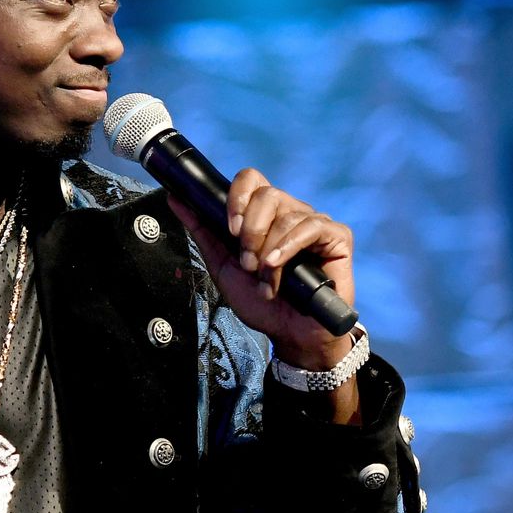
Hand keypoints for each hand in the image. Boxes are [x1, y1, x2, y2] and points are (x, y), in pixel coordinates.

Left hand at [167, 168, 356, 370]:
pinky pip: (311, 226)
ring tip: (263, 276)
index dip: (237, 197)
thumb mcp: (222, 265)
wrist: (288, 333)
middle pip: (267, 193)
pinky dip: (289, 247)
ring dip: (267, 250)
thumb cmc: (259, 301)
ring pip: (286, 214)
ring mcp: (314, 222)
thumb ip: (202, 230)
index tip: (229, 229)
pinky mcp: (337, 236)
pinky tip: (278, 266)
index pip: (251, 179)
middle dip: (250, 231)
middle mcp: (290, 212)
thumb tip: (175, 198)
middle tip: (247, 262)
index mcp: (264, 215)